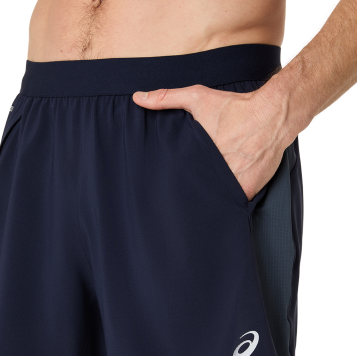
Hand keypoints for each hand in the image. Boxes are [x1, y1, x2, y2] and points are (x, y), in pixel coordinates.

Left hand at [132, 84, 293, 201]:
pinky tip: (223, 200)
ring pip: (214, 199)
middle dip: (190, 192)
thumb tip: (138, 98)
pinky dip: (228, 201)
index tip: (167, 188)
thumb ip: (166, 98)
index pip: (179, 178)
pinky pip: (233, 202)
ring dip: (210, 199)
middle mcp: (213, 173)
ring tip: (203, 201)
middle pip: (196, 191)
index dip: (173, 183)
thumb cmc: (235, 106)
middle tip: (182, 200)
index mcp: (197, 156)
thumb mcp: (198, 97)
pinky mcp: (247, 192)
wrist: (273, 114)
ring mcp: (231, 185)